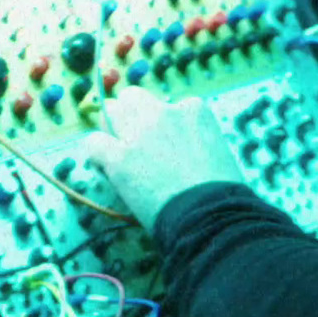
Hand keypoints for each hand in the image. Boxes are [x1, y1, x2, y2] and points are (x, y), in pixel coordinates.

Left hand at [83, 86, 244, 228]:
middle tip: (136, 143)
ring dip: (112, 129)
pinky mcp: (118, 157)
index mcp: (193, 109)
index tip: (166, 145)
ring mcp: (138, 133)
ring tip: (119, 153)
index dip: (162, 126)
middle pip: (133, 99)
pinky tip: (106, 169)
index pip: (167, 105)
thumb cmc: (224, 194)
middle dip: (131, 116)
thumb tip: (179, 151)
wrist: (211, 217)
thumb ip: (194, 140)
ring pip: (111, 112)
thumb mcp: (217, 151)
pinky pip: (93, 143)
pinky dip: (97, 155)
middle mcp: (164, 113)